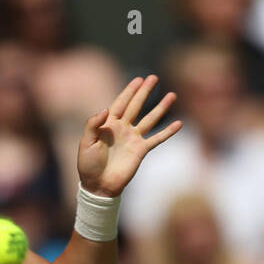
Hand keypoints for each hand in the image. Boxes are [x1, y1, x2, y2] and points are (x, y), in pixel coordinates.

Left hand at [76, 75, 182, 197]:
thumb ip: (93, 124)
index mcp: (108, 124)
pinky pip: (157, 139)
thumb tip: (106, 109)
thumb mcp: (85, 143)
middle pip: (136, 106)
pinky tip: (178, 123)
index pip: (120, 103)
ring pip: (150, 119)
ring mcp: (133, 139)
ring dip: (160, 108)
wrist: (99, 185)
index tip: (138, 79)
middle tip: (154, 77)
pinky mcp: (141, 151)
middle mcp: (122, 129)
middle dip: (145, 91)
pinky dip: (167, 132)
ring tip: (171, 95)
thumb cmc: (88, 165)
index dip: (129, 91)